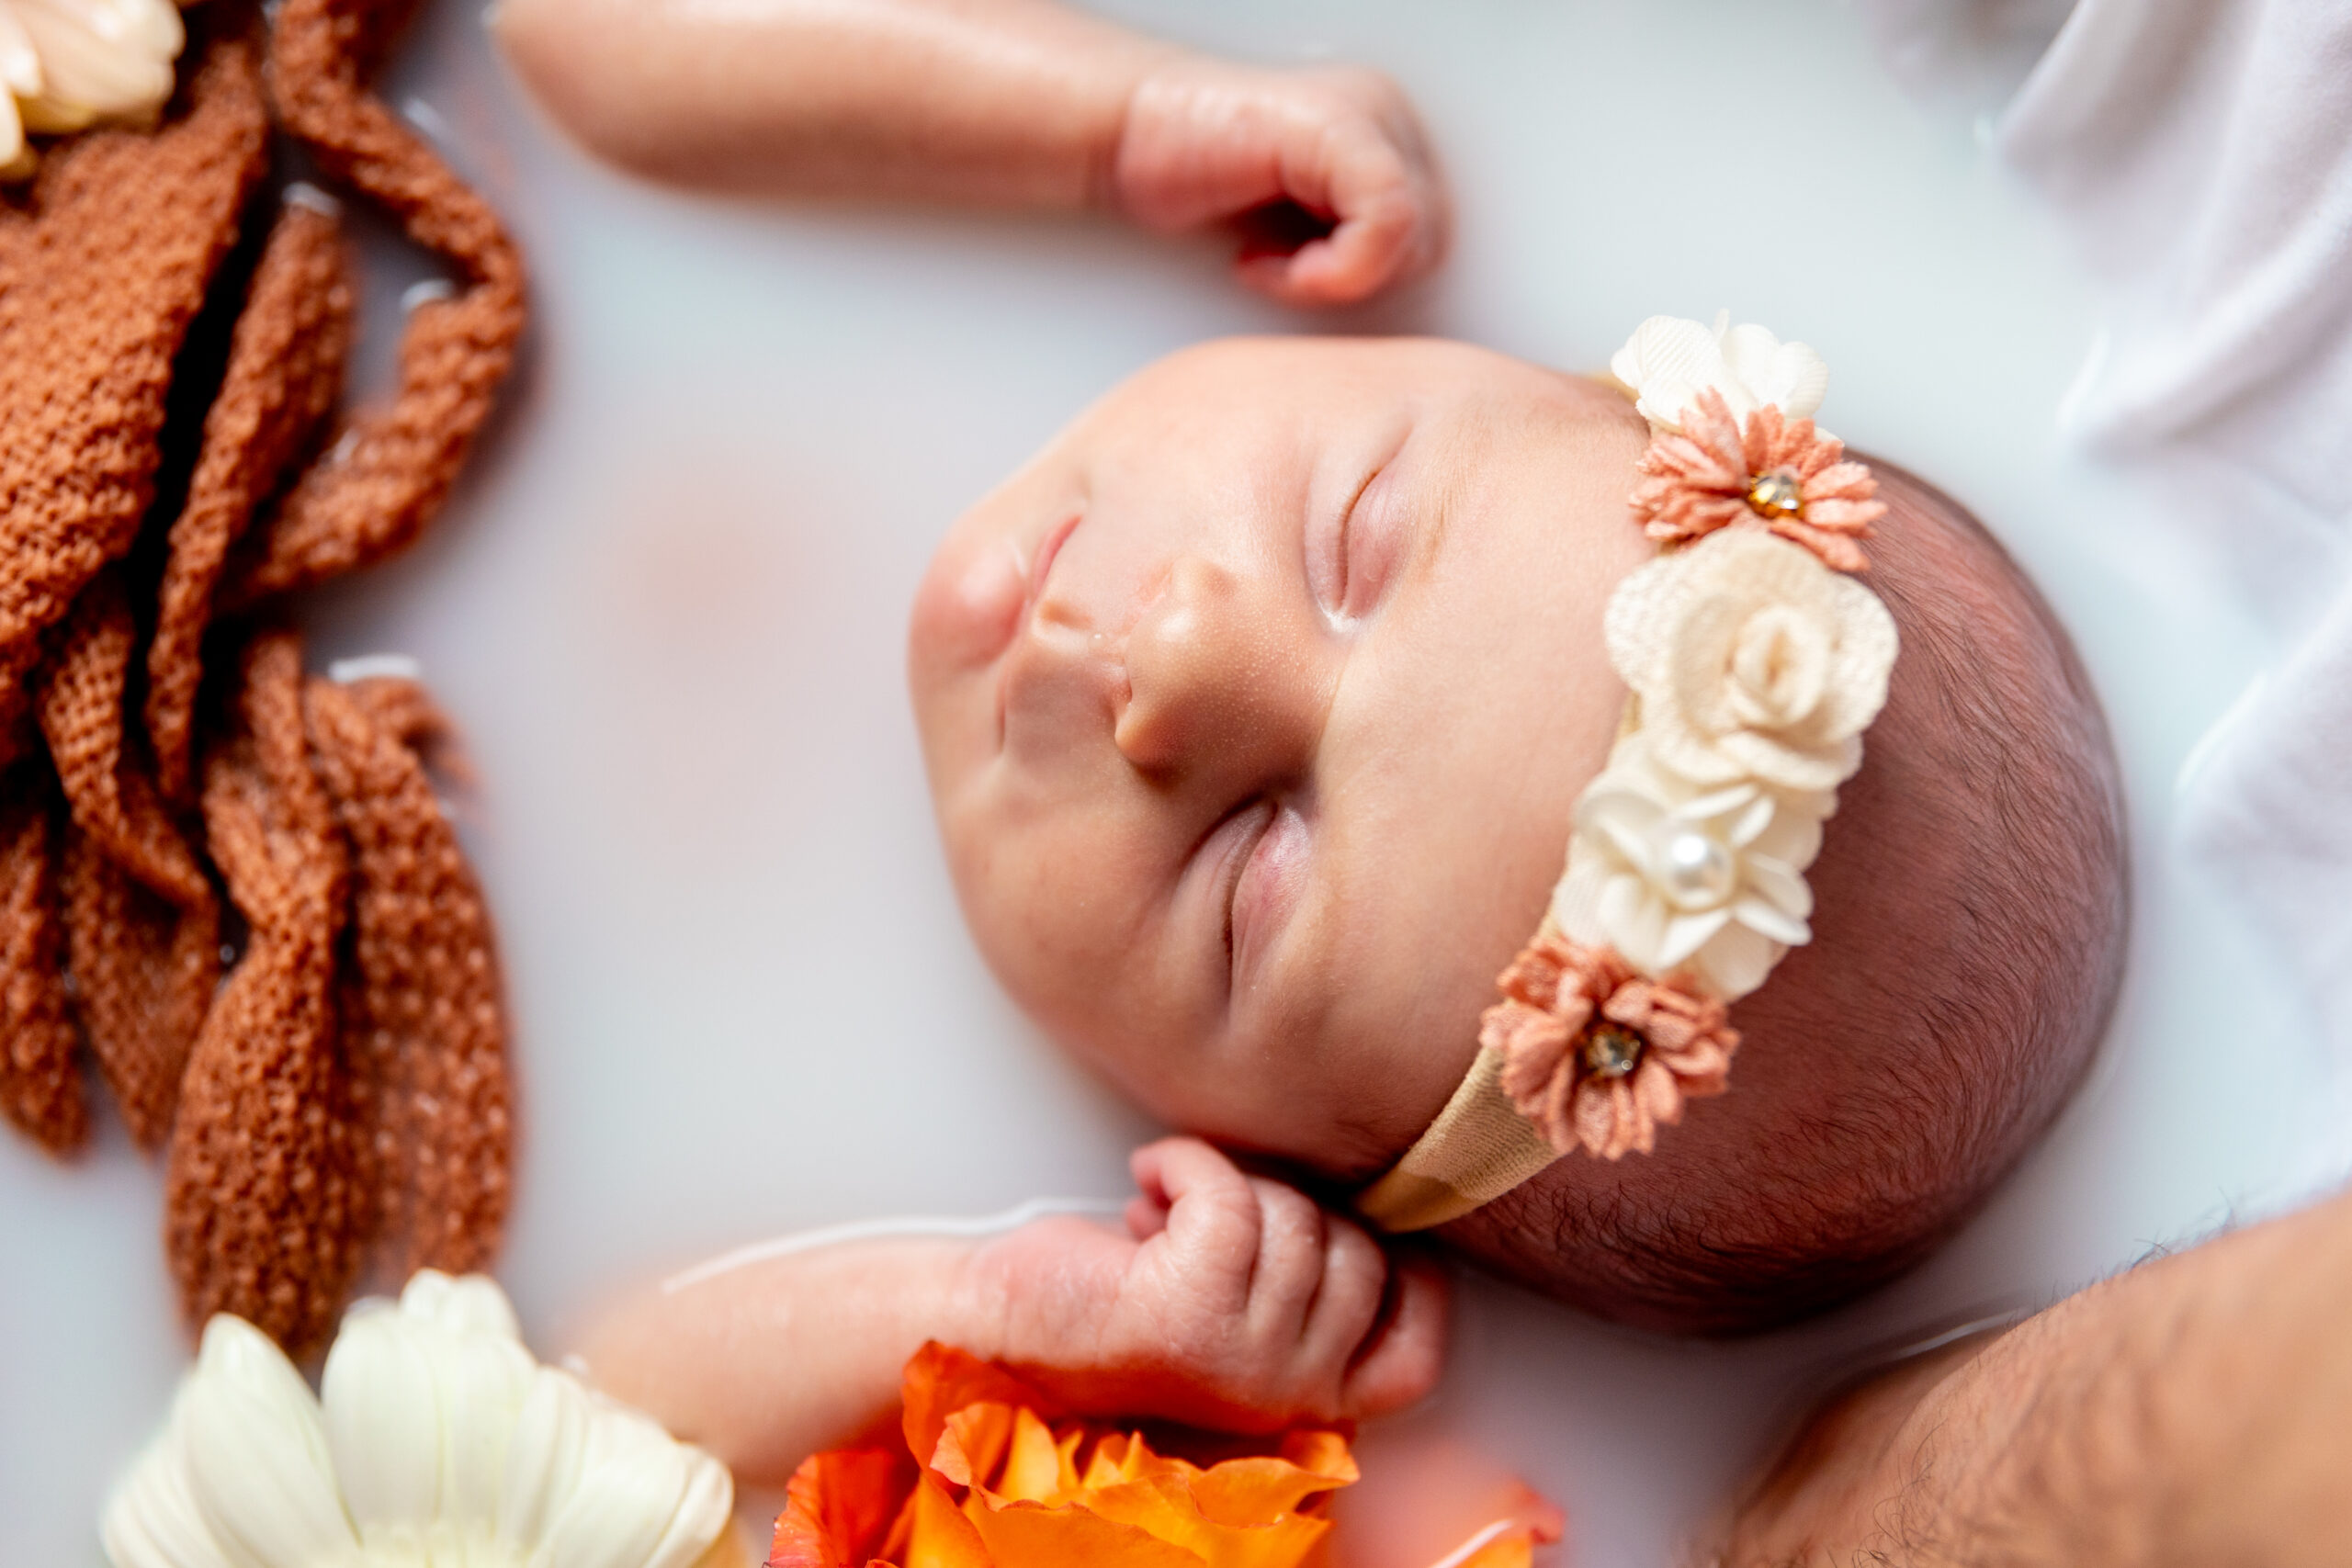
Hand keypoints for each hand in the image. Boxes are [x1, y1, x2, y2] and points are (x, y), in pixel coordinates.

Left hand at [967, 1137, 1447, 1429]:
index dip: (1404, 1279)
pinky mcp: (1187, 1314)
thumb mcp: (1242, 1312)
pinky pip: (1227, 1191)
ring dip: (1222, 1185)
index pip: (1417, 1355)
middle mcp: (1287, 1396)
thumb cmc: (1116, 1306)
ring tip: (1165, 1219)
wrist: (997, 1327)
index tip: (1348, 1233)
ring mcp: (1242, 1361)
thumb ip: (1309, 1288)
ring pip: (1294, 1214)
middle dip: (1283, 1206)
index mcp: (1309, 1404)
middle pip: (1357, 1249)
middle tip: (1208, 1228)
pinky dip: (1183, 1162)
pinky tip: (1146, 1181)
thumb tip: (1371, 1193)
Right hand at [1110, 60, 1447, 307]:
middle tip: (1285, 279)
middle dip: (1358, 285)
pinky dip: (1330, 270)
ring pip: (1417, 236)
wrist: (1122, 138)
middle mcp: (1389, 121)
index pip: (1431, 244)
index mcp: (1387, 144)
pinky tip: (1262, 262)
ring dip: (1340, 280)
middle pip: (1432, 244)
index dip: (1368, 288)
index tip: (1298, 285)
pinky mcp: (1341, 126)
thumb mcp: (1294, 240)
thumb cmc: (1190, 184)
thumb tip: (1407, 318)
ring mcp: (1371, 115)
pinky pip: (1387, 220)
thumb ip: (1357, 258)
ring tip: (1272, 269)